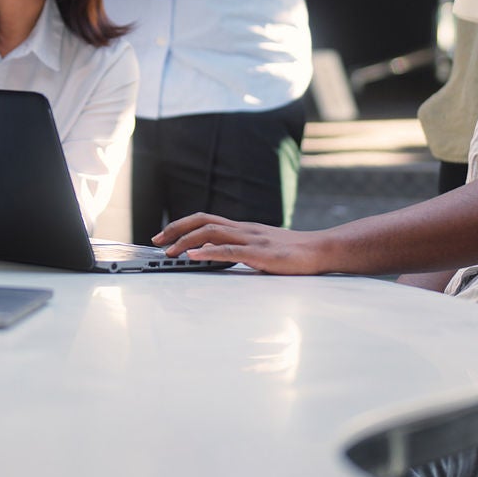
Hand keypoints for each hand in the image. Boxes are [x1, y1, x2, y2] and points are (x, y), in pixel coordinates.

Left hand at [151, 213, 328, 273]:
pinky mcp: (261, 254)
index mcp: (243, 228)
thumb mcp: (261, 248)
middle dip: (176, 229)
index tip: (164, 235)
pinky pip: (230, 250)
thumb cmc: (293, 253)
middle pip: (203, 221)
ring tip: (170, 251)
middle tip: (156, 241)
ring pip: (212, 232)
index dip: (182, 225)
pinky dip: (209, 252)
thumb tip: (216, 257)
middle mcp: (244, 229)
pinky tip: (195, 256)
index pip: (206, 219)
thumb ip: (241, 249)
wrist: (321, 250)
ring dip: (187, 241)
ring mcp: (252, 240)